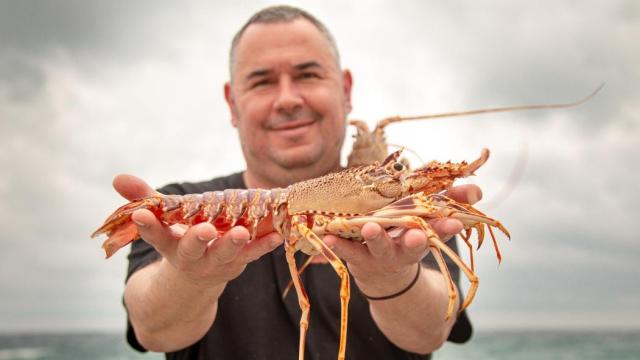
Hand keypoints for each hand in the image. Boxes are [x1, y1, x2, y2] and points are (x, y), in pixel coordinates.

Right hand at [113, 174, 282, 285]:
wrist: (196, 279)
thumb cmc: (178, 238)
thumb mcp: (161, 219)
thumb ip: (144, 197)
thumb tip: (118, 177)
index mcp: (168, 243)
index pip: (155, 234)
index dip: (148, 225)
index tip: (140, 214)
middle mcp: (191, 256)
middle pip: (192, 249)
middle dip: (197, 240)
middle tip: (204, 230)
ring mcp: (216, 261)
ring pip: (225, 254)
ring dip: (234, 243)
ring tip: (241, 232)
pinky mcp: (238, 262)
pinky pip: (253, 254)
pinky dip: (264, 245)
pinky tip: (277, 235)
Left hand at [323, 184, 481, 296]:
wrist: (385, 277)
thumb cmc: (410, 238)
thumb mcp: (433, 225)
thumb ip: (452, 205)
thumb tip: (475, 189)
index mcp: (424, 239)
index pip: (440, 231)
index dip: (448, 226)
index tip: (455, 222)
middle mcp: (403, 249)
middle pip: (410, 246)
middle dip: (414, 241)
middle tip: (417, 234)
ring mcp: (379, 254)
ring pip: (379, 247)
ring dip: (376, 238)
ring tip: (370, 227)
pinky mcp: (357, 256)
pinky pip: (346, 250)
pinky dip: (337, 244)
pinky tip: (328, 235)